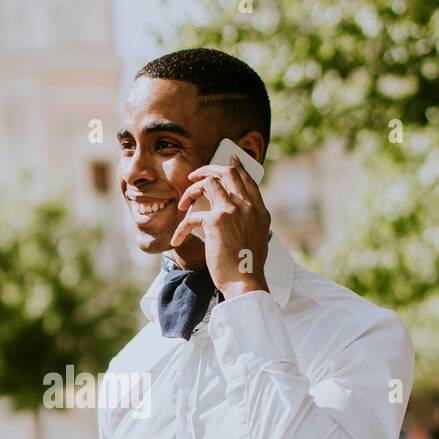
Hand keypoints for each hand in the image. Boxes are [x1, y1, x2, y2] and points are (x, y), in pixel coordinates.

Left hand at [170, 155, 269, 296]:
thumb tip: (235, 215)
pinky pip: (193, 216)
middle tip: (194, 176)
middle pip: (228, 172)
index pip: (248, 180)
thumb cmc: (247, 266)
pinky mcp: (216, 221)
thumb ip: (249, 221)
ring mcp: (232, 210)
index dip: (237, 166)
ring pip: (209, 182)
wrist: (245, 281)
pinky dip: (182, 228)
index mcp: (260, 210)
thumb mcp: (257, 238)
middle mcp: (248, 206)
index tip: (229, 158)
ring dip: (191, 190)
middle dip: (208, 169)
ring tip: (183, 203)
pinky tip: (177, 240)